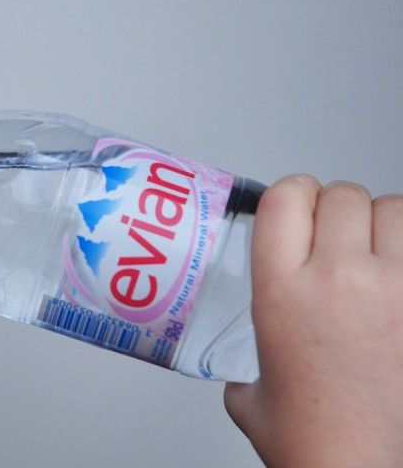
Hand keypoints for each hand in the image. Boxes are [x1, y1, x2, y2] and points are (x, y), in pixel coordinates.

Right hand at [224, 175, 402, 467]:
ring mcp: (394, 288)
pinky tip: (399, 276)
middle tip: (338, 236)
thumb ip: (246, 366)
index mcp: (281, 289)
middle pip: (341, 195)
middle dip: (338, 209)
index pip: (285, 195)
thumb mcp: (251, 394)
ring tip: (378, 253)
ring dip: (384, 224)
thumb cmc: (314, 439)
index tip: (297, 206)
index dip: (293, 193)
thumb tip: (251, 371)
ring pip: (394, 209)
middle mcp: (337, 278)